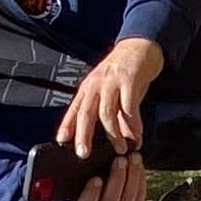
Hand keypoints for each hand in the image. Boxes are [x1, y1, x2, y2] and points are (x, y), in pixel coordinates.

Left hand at [58, 37, 167, 161]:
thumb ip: (109, 113)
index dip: (66, 126)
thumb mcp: (110, 91)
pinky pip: (129, 108)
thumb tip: (113, 140)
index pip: (74, 110)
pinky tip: (137, 136)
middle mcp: (96, 85)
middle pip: (86, 113)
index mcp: (88, 88)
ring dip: (113, 135)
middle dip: (83, 135)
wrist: (139, 46)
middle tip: (83, 153)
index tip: (61, 142)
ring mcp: (112, 82)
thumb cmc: (123, 72)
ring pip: (107, 113)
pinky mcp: (129, 81)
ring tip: (120, 149)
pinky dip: (133, 125)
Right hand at [69, 150, 149, 200]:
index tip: (96, 178)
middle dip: (118, 178)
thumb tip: (88, 152)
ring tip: (134, 157)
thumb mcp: (80, 181)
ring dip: (133, 175)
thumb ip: (84, 172)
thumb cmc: (85, 184)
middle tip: (121, 159)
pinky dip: (141, 180)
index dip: (92, 193)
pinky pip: (139, 197)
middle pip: (111, 200)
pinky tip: (140, 166)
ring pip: (128, 198)